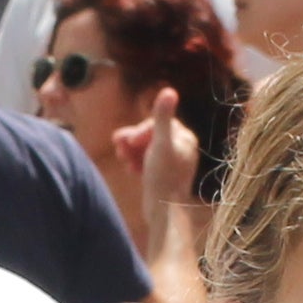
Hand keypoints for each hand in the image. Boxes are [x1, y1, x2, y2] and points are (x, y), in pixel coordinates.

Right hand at [98, 92, 197, 253]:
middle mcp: (182, 149)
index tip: (127, 141)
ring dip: (131, 150)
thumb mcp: (160, 144)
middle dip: (133, 140)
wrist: (163, 213)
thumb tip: (169, 90)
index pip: (158, 124)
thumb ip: (162, 117)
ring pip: (147, 149)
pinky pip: (147, 162)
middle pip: (151, 136)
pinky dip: (136, 162)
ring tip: (121, 158)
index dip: (140, 130)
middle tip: (117, 145)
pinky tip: (129, 169)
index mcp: (185, 139)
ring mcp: (173, 164)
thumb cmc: (163, 178)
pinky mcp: (164, 177)